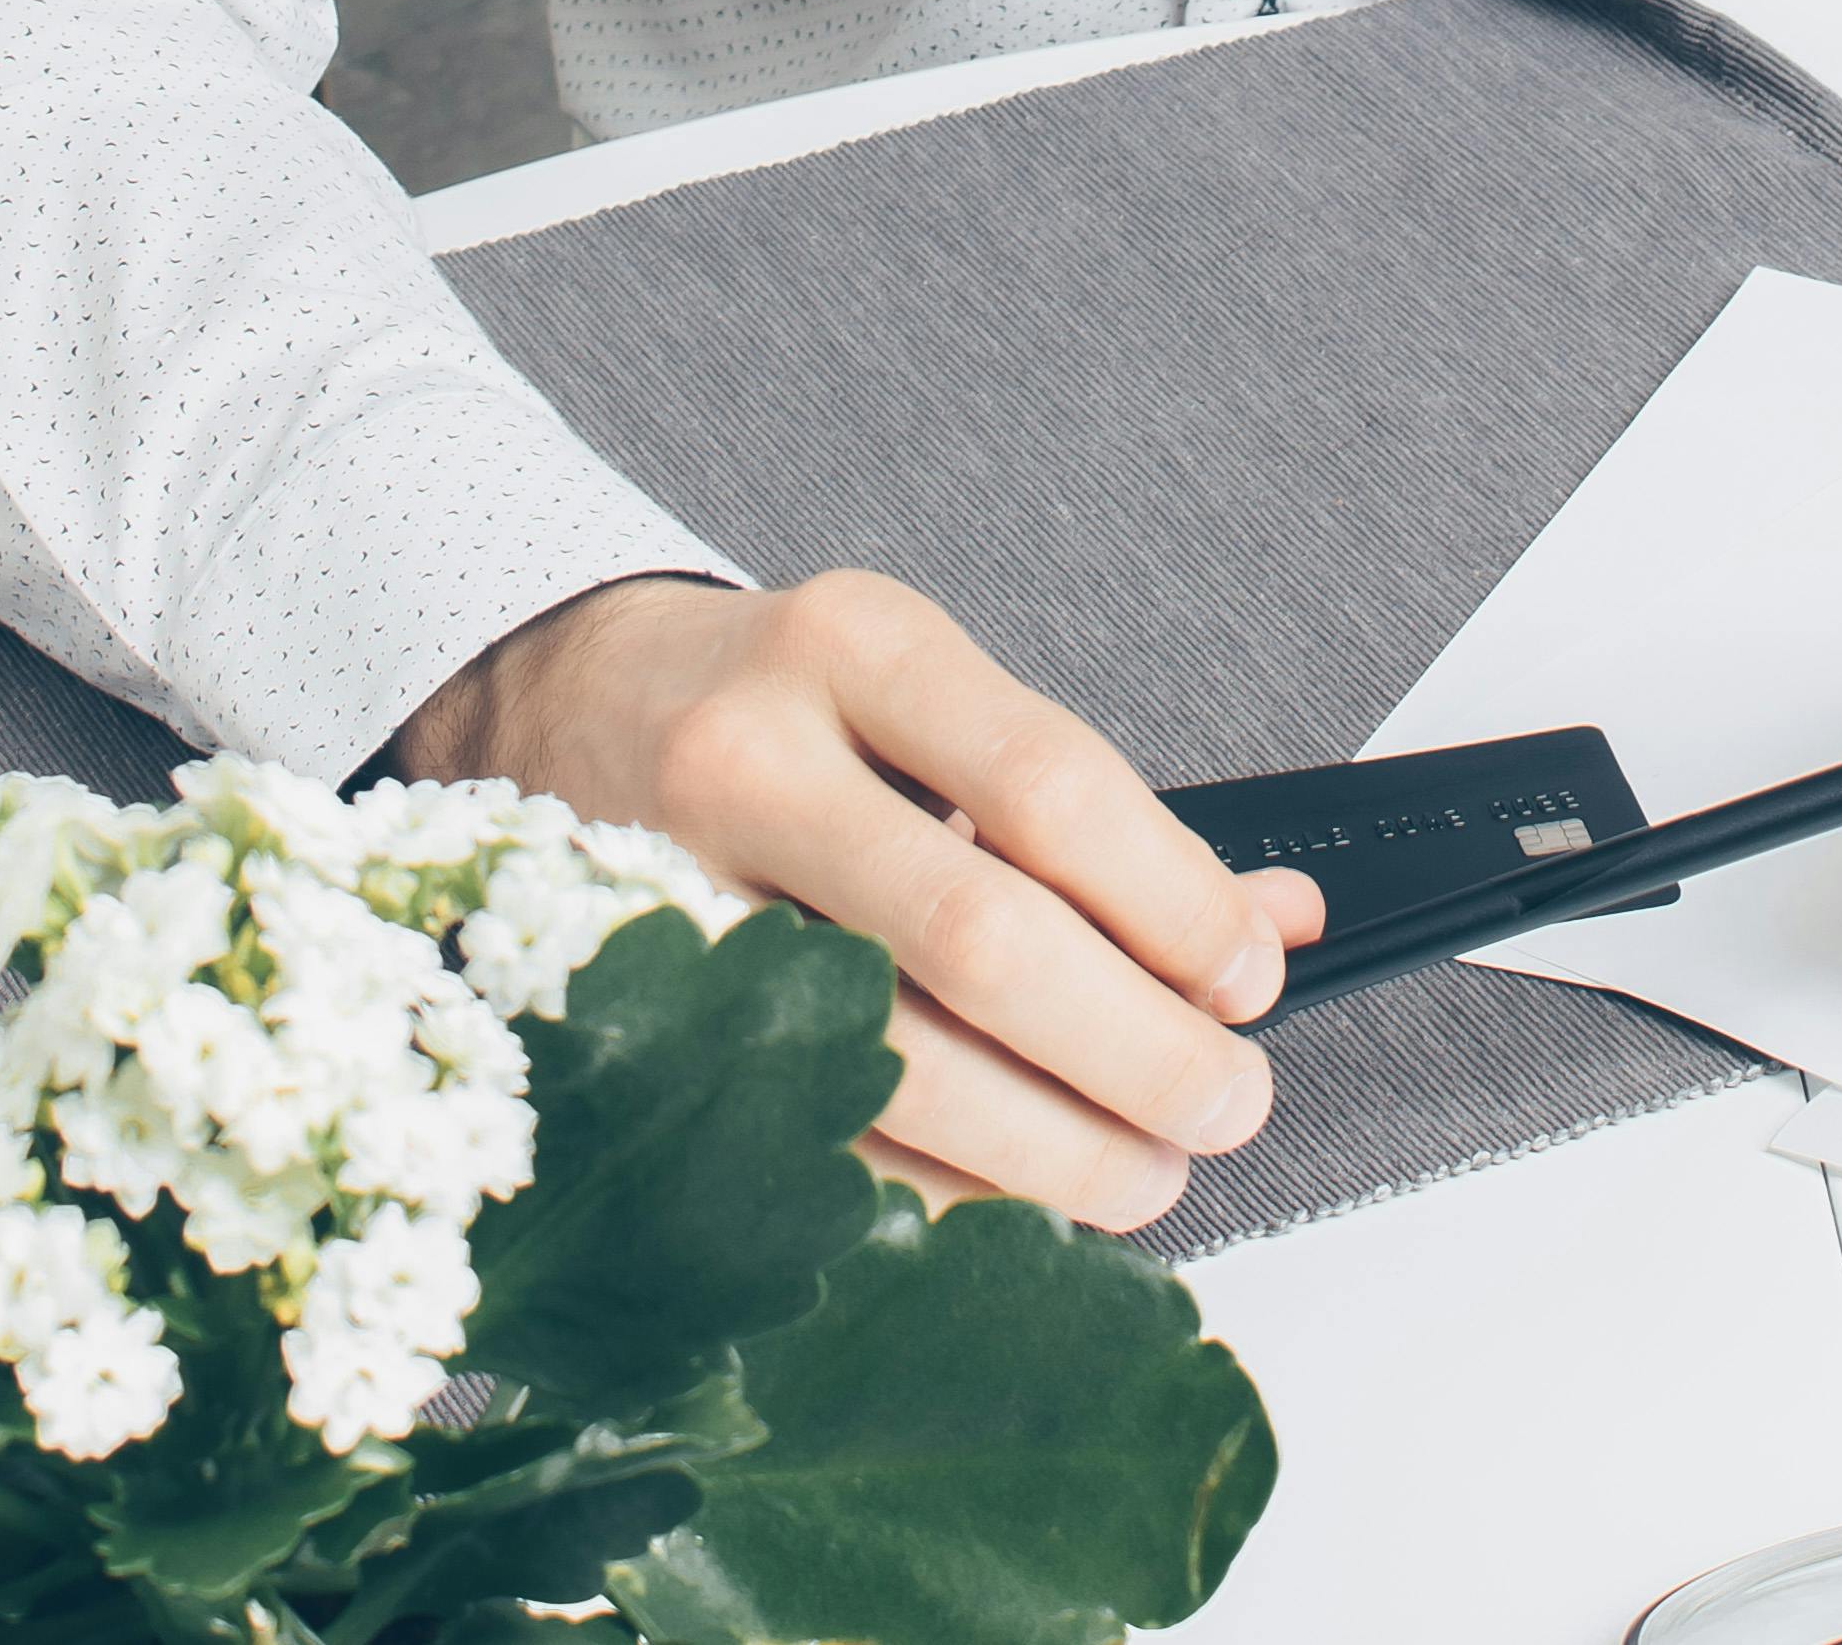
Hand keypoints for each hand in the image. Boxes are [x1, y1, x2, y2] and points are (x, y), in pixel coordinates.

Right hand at [400, 571, 1321, 1229]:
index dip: (1174, 901)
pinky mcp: (638, 1018)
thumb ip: (1099, 811)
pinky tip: (1018, 1196)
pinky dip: (942, 1190)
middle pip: (982, 941)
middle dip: (1136, 1051)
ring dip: (1056, 1151)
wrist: (565, 701)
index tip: (1251, 975)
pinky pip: (816, 1139)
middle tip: (1229, 1101)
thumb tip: (1276, 922)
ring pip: (897, 1066)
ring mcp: (673, 894)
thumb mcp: (935, 694)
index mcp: (855, 646)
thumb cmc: (788, 704)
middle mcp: (753, 757)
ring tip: (1146, 1169)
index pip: (1048, 786)